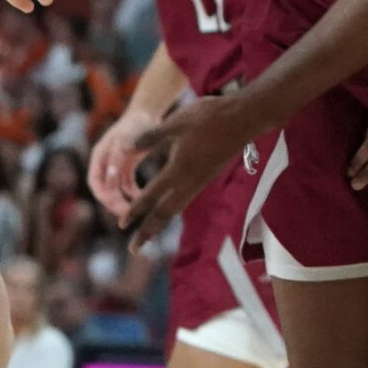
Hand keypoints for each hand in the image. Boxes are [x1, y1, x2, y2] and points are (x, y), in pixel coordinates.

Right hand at [89, 105, 159, 218]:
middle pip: (105, 189)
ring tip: (138, 209)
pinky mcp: (127, 164)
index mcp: (99, 156)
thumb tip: (109, 181)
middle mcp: (104, 162)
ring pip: (116, 189)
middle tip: (129, 215)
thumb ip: (117, 158)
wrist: (147, 111)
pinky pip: (127, 184)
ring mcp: (115, 164)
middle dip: (114, 203)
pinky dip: (133, 192)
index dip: (103, 196)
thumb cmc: (136, 123)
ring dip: (124, 200)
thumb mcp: (126, 139)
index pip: (95, 182)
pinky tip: (144, 198)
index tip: (116, 207)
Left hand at [122, 93, 255, 248]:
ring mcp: (201, 180)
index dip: (135, 210)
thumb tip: (124, 148)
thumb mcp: (175, 123)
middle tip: (134, 249)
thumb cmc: (210, 117)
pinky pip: (185, 199)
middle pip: (166, 213)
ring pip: (176, 208)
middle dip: (148, 231)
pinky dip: (172, 210)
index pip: (152, 195)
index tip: (121, 225)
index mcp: (179, 169)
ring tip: (147, 235)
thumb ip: (150, 138)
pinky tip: (167, 210)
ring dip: (160, 223)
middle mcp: (190, 181)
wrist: (245, 118)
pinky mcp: (208, 176)